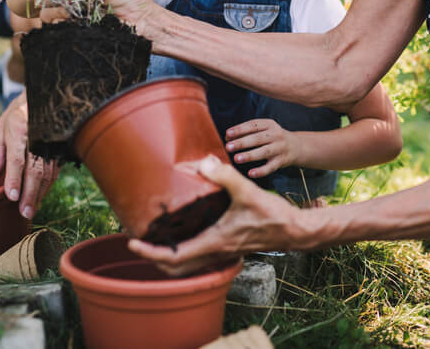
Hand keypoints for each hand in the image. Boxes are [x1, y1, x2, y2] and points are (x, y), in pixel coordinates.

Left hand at [0, 92, 59, 218]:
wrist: (46, 96)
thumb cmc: (18, 114)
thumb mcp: (0, 127)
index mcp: (19, 128)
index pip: (17, 158)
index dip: (14, 179)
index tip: (12, 197)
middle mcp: (38, 136)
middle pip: (36, 169)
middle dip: (30, 193)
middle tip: (24, 212)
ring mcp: (52, 142)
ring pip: (49, 172)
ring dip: (40, 194)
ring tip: (31, 210)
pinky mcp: (60, 148)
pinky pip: (55, 170)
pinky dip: (47, 186)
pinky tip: (39, 197)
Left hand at [126, 154, 304, 275]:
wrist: (296, 231)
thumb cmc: (274, 215)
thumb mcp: (248, 191)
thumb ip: (225, 176)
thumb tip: (204, 162)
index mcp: (214, 243)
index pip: (174, 257)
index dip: (149, 253)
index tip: (133, 243)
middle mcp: (215, 252)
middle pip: (175, 268)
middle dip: (153, 258)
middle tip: (138, 242)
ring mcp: (222, 253)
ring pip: (187, 265)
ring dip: (168, 257)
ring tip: (155, 238)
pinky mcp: (228, 248)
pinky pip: (199, 258)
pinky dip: (184, 252)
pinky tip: (183, 233)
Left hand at [224, 119, 298, 178]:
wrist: (296, 146)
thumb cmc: (273, 137)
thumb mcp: (265, 130)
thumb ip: (248, 132)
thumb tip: (228, 137)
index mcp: (269, 125)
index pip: (253, 125)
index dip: (240, 129)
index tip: (228, 134)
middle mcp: (276, 135)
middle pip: (257, 139)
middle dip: (242, 143)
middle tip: (228, 147)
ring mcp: (280, 148)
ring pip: (264, 152)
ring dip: (249, 155)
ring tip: (237, 159)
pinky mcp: (282, 161)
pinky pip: (271, 167)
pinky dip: (261, 171)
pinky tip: (251, 173)